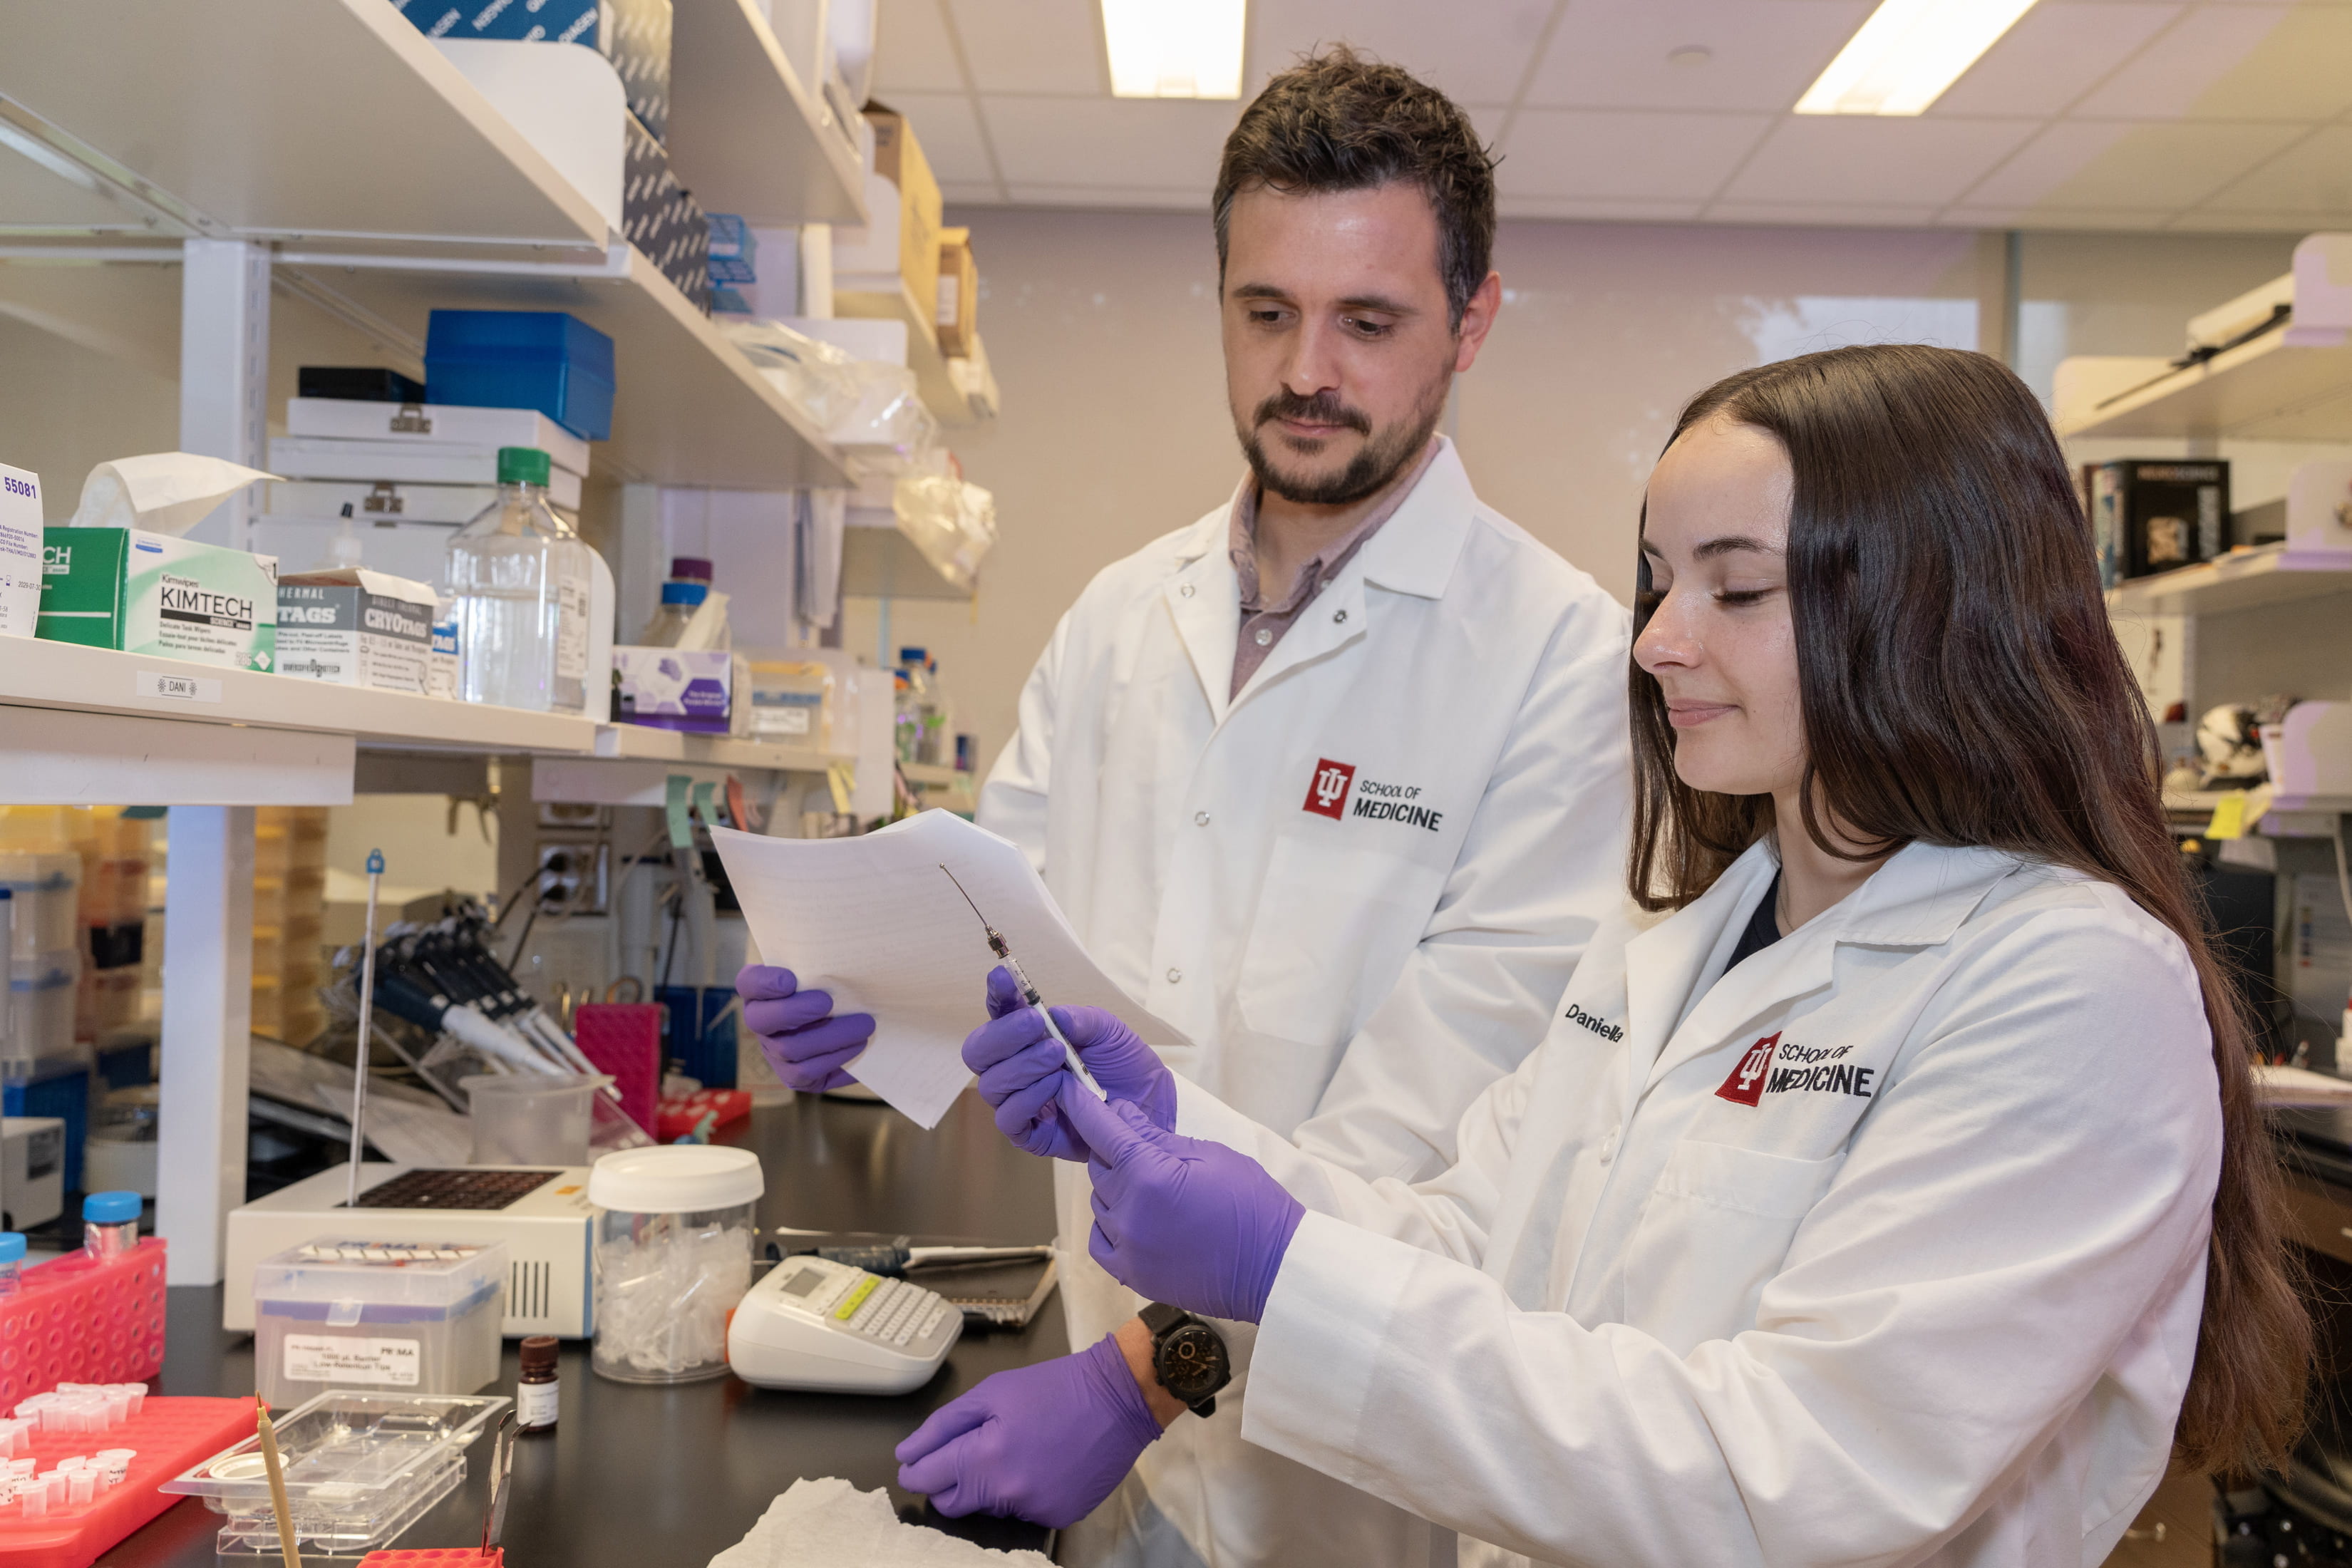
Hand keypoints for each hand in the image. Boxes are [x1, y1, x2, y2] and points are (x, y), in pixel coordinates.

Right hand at [736, 964, 874, 1091]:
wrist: (848, 1027)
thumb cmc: (833, 991)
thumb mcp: (825, 973)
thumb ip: (824, 964)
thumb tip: (846, 952)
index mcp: (763, 991)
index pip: (749, 983)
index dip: (763, 983)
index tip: (790, 980)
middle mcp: (761, 1022)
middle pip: (760, 1020)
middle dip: (794, 1011)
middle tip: (827, 1002)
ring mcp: (773, 1051)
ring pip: (789, 1049)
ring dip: (830, 1036)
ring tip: (864, 1025)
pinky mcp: (791, 1076)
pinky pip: (805, 1073)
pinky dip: (835, 1058)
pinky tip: (858, 1045)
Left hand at [895, 1335, 1162, 1527]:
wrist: (1120, 1398)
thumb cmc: (1055, 1387)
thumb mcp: (993, 1391)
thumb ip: (944, 1425)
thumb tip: (908, 1453)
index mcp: (986, 1457)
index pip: (928, 1480)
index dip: (916, 1470)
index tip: (916, 1463)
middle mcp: (1007, 1492)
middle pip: (953, 1504)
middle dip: (949, 1483)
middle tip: (966, 1454)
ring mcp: (1035, 1508)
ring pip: (989, 1508)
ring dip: (989, 1486)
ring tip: (1015, 1449)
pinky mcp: (1059, 1516)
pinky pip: (1023, 1510)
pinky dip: (1022, 1491)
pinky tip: (1040, 1463)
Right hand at [960, 967, 1175, 1159]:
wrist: (1150, 1110)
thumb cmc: (1125, 1067)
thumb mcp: (1112, 1033)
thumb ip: (1082, 1020)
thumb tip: (1053, 1015)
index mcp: (1030, 1038)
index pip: (999, 1012)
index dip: (997, 994)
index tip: (1003, 977)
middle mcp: (1016, 1068)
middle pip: (978, 1051)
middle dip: (1002, 1034)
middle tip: (1035, 1024)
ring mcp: (1020, 1101)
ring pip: (991, 1084)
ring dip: (1022, 1065)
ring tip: (1058, 1056)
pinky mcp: (1030, 1134)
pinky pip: (1009, 1118)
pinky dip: (1028, 1098)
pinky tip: (1055, 1086)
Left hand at [1058, 1087, 1304, 1323]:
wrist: (1273, 1267)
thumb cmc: (1252, 1205)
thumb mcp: (1209, 1155)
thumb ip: (1157, 1136)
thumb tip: (1121, 1114)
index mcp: (1150, 1176)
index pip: (1102, 1132)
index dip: (1083, 1107)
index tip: (1070, 1090)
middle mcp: (1129, 1213)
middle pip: (1099, 1168)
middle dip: (1115, 1152)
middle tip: (1146, 1152)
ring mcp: (1128, 1248)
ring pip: (1100, 1202)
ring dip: (1117, 1190)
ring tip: (1156, 1191)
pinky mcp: (1132, 1274)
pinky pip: (1100, 1240)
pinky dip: (1109, 1225)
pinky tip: (1134, 1218)